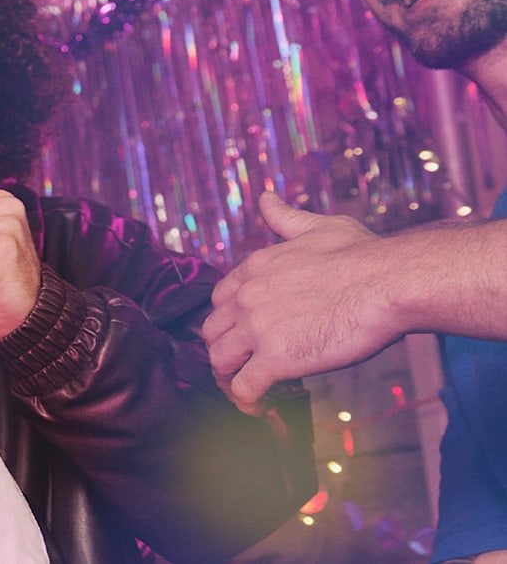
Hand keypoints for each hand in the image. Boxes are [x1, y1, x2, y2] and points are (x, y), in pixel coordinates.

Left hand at [207, 193, 399, 414]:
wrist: (391, 282)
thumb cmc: (366, 254)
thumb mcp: (319, 226)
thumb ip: (286, 218)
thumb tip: (264, 199)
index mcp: (254, 268)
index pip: (221, 300)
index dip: (229, 320)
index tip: (242, 334)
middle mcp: (248, 296)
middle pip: (213, 331)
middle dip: (223, 350)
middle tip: (239, 366)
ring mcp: (258, 328)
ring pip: (219, 361)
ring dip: (227, 378)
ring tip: (243, 391)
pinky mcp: (275, 358)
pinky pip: (244, 387)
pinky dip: (245, 401)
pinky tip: (257, 406)